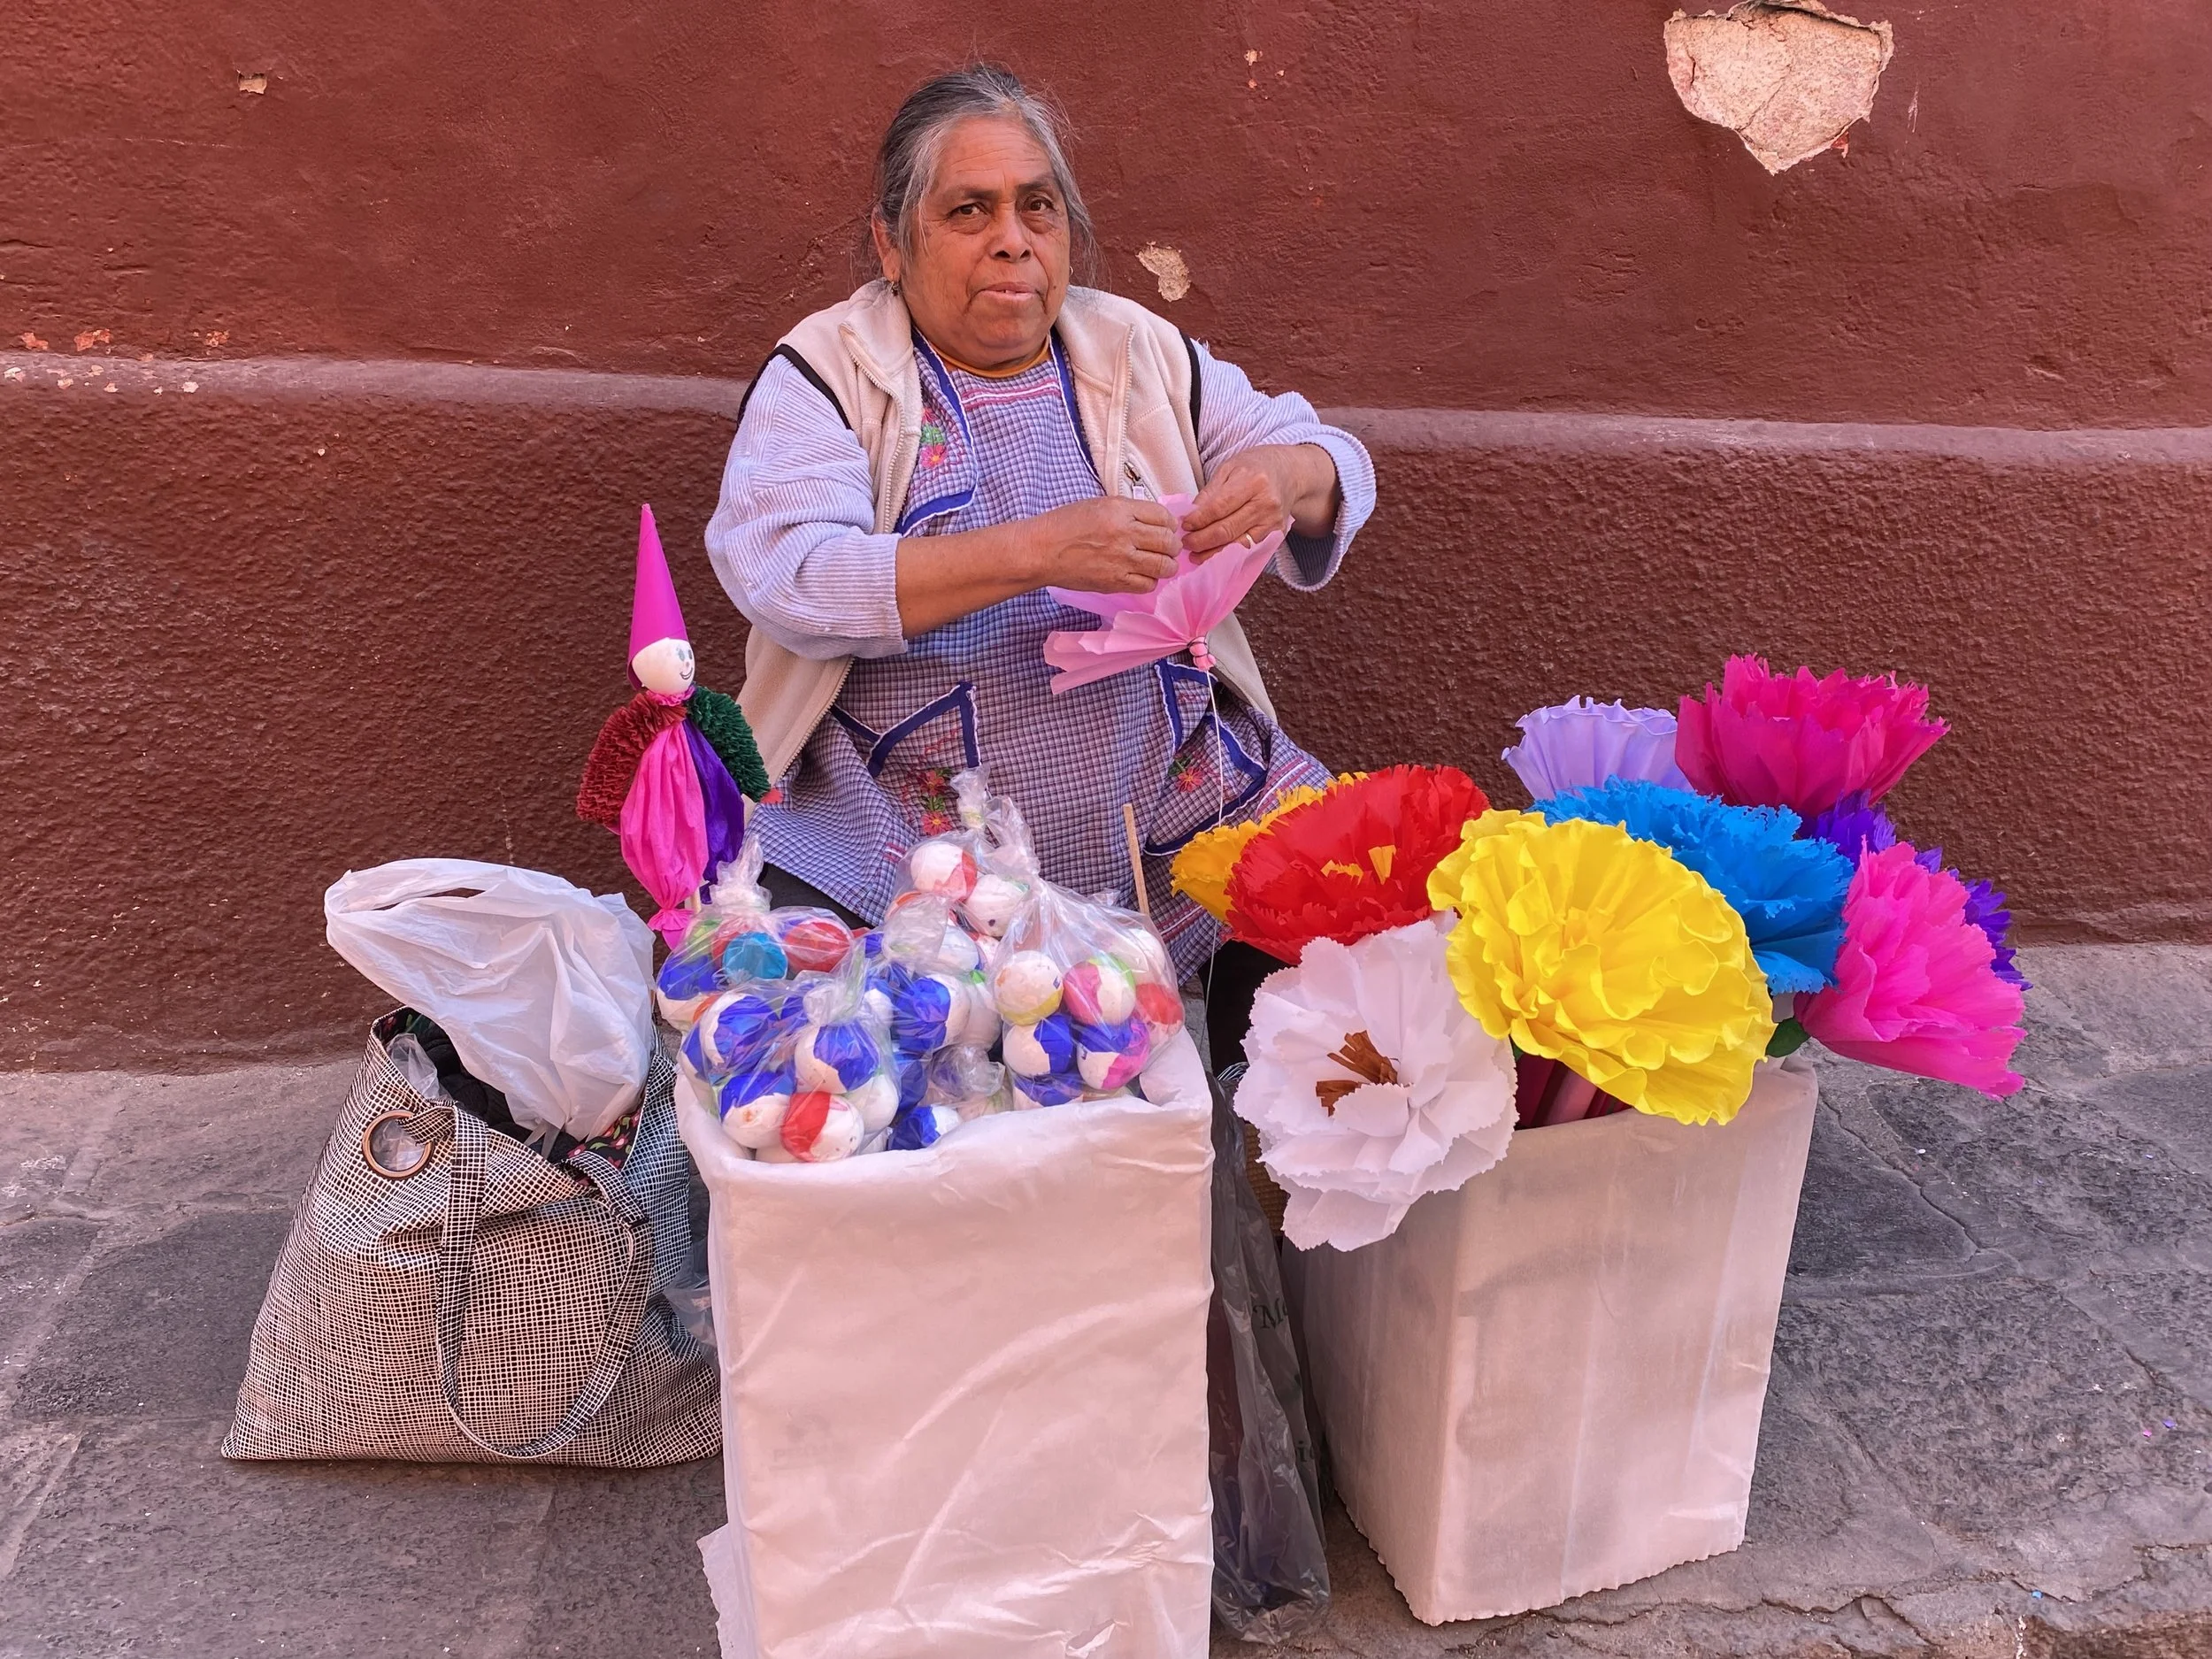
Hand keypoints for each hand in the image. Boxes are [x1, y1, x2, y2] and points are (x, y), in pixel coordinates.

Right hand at [1030, 496, 1179, 593]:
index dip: (1170, 524)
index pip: (1163, 516)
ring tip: (1160, 563)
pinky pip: (1147, 584)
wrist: (1041, 550)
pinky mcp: (1114, 582)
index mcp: (1120, 510)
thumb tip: (1156, 521)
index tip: (1167, 528)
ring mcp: (1120, 560)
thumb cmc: (1066, 525)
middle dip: (1172, 545)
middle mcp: (1124, 534)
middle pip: (1168, 542)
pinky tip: (1142, 575)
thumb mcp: (1099, 505)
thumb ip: (1129, 512)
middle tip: (1167, 547)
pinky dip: (1150, 580)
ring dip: (1166, 565)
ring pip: (1164, 566)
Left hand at [1180, 443, 1337, 557]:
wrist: (1291, 472)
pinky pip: (1248, 548)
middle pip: (1227, 529)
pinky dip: (1228, 555)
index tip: (1183, 525)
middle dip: (1201, 540)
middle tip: (1185, 543)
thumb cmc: (1257, 466)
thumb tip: (1191, 514)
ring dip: (1213, 553)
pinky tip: (1214, 556)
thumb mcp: (1230, 467)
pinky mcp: (1276, 534)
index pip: (1219, 506)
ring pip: (1237, 544)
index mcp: (1253, 481)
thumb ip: (1210, 492)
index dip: (1199, 519)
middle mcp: (1266, 503)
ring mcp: (1273, 521)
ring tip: (1195, 555)